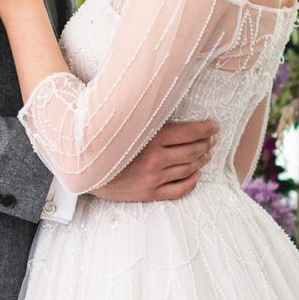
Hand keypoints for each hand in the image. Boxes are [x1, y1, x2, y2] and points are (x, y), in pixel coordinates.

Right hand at [92, 120, 219, 201]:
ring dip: (202, 160)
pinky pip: (180, 189)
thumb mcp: (124, 124)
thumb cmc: (103, 142)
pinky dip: (192, 181)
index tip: (215, 126)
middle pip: (193, 150)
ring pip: (189, 168)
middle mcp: (155, 159)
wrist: (84, 170)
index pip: (189, 132)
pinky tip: (196, 175)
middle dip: (207, 143)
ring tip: (207, 153)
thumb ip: (146, 118)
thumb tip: (164, 106)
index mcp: (150, 138)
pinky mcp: (149, 193)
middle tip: (213, 139)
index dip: (207, 129)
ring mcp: (153, 178)